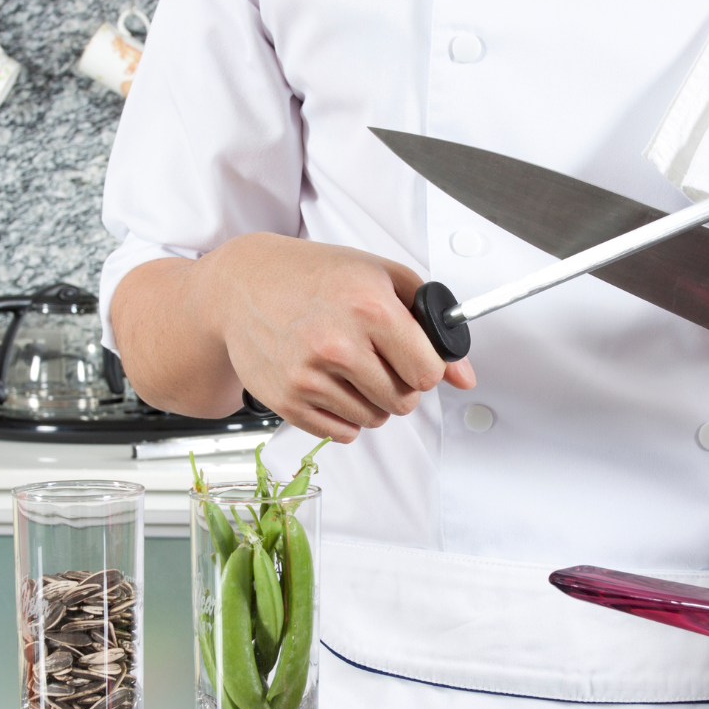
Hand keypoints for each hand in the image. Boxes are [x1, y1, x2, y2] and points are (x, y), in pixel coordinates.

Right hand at [206, 233, 474, 441]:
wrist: (243, 285)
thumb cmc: (314, 276)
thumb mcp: (381, 277)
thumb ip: (431, 324)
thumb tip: (464, 377)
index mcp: (369, 307)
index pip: (427, 372)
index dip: (425, 367)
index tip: (412, 357)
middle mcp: (337, 344)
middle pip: (403, 402)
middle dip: (400, 385)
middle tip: (378, 360)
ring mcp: (309, 376)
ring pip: (374, 420)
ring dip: (372, 402)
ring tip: (350, 368)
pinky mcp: (287, 400)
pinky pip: (341, 433)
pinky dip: (344, 416)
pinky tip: (331, 384)